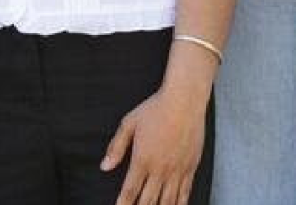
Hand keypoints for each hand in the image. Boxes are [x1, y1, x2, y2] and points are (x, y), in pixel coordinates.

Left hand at [100, 88, 208, 204]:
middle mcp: (160, 168)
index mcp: (142, 159)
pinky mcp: (190, 167)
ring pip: (167, 201)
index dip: (124, 204)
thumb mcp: (128, 124)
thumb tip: (105, 165)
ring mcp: (177, 170)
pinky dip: (179, 204)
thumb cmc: (155, 109)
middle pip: (148, 200)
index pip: (130, 190)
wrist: (184, 101)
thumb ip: (116, 147)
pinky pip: (185, 193)